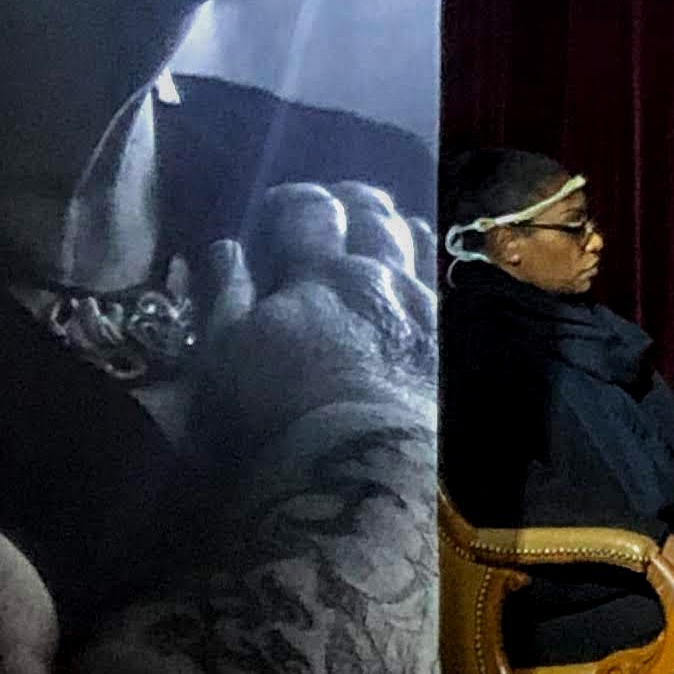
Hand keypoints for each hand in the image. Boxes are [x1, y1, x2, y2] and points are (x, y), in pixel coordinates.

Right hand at [176, 182, 437, 455]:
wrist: (365, 473)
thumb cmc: (275, 418)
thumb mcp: (224, 357)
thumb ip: (226, 296)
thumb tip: (227, 248)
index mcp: (319, 274)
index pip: (308, 211)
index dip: (293, 200)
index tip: (277, 206)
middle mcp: (379, 278)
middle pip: (371, 216)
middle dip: (350, 201)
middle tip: (335, 203)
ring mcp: (422, 309)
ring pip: (414, 240)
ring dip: (393, 224)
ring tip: (381, 223)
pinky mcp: (450, 343)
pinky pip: (440, 281)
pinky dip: (425, 262)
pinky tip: (417, 269)